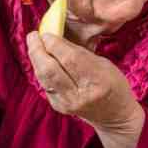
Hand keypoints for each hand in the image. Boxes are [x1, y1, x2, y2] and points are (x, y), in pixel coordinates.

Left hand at [27, 31, 144, 147]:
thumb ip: (80, 53)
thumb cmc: (113, 84)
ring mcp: (67, 103)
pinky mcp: (58, 106)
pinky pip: (44, 84)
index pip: (70, 59)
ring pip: (43, 77)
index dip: (55, 44)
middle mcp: (80, 95)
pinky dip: (40, 69)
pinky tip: (40, 58)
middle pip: (51, 70)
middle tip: (33, 35)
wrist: (114, 115)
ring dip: (35, 58)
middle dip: (38, 50)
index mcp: (97, 81)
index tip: (47, 32)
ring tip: (33, 44)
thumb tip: (57, 38)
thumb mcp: (104, 64)